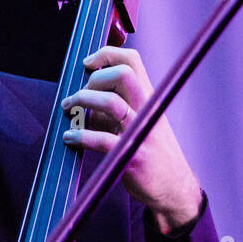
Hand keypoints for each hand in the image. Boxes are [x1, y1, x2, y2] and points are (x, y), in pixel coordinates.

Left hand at [59, 45, 203, 233]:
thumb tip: (83, 95)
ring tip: (69, 111)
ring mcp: (141, 132)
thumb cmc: (150, 152)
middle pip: (122, 74)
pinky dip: (81, 136)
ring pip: (111, 104)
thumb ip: (114, 107)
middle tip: (77, 97)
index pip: (132, 60)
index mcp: (148, 97)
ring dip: (83, 103)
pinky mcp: (133, 156)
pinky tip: (70, 138)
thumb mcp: (137, 121)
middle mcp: (147, 110)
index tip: (87, 63)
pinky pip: (103, 140)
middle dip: (93, 80)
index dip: (107, 54)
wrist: (173, 187)